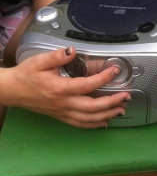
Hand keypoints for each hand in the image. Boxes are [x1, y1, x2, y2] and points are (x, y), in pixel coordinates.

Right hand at [0, 47, 128, 127]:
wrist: (11, 91)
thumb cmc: (26, 75)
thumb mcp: (39, 61)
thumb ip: (57, 56)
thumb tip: (72, 51)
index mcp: (59, 89)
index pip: (86, 85)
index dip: (103, 78)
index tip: (115, 70)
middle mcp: (63, 103)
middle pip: (91, 107)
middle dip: (112, 102)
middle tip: (126, 96)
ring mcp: (62, 112)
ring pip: (87, 118)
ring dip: (107, 115)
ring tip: (121, 110)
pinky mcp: (60, 116)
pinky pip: (79, 124)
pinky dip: (93, 124)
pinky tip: (105, 122)